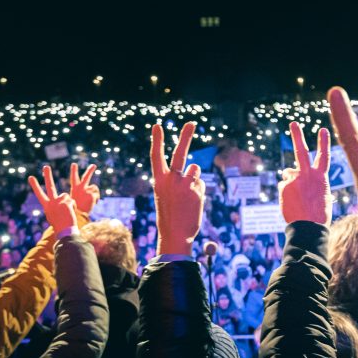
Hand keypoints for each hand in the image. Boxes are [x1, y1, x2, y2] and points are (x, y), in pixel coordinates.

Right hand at [28, 166, 76, 234]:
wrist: (65, 231)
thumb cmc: (60, 227)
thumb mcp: (53, 216)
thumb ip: (53, 208)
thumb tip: (53, 204)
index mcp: (46, 206)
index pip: (39, 194)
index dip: (35, 186)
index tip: (31, 177)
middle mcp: (50, 203)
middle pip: (49, 187)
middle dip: (47, 176)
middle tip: (46, 167)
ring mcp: (57, 202)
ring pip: (65, 195)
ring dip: (69, 203)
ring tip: (68, 212)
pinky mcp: (65, 202)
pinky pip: (72, 201)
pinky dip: (73, 206)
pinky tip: (71, 213)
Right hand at [69, 163, 99, 213]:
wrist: (77, 216)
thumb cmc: (75, 211)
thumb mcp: (74, 202)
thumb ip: (79, 196)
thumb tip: (85, 193)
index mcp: (74, 189)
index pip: (74, 178)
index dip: (74, 171)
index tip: (74, 164)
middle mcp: (80, 188)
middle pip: (86, 177)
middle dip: (90, 171)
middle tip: (94, 165)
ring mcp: (86, 190)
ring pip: (94, 187)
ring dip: (94, 193)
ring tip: (90, 201)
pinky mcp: (91, 194)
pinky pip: (97, 195)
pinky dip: (96, 199)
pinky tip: (92, 204)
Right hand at [150, 122, 205, 254]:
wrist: (175, 234)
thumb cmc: (169, 215)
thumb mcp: (166, 195)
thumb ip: (177, 180)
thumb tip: (194, 168)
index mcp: (159, 181)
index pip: (156, 156)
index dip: (157, 140)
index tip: (157, 125)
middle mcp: (171, 180)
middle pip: (180, 153)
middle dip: (185, 136)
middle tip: (191, 123)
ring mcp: (185, 184)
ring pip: (195, 169)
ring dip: (193, 177)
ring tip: (187, 194)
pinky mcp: (197, 190)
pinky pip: (201, 182)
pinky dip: (199, 189)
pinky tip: (193, 202)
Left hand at [279, 121, 331, 225]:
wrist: (309, 226)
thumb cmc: (318, 215)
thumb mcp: (321, 196)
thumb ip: (309, 182)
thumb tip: (288, 174)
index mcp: (321, 177)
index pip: (324, 156)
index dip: (324, 142)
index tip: (323, 130)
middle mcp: (308, 174)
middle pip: (301, 151)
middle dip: (298, 135)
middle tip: (293, 124)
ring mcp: (295, 179)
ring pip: (288, 173)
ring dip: (289, 180)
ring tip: (296, 196)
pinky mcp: (285, 185)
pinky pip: (282, 186)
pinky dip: (285, 194)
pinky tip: (291, 203)